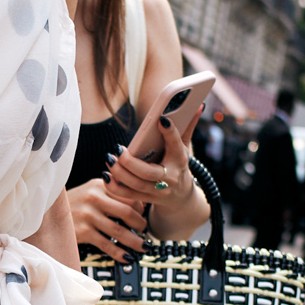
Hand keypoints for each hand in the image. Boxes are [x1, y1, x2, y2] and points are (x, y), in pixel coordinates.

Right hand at [67, 174, 147, 258]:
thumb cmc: (73, 205)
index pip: (128, 195)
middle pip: (127, 212)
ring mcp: (88, 215)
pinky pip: (106, 244)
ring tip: (142, 247)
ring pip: (119, 230)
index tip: (143, 217)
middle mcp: (94, 197)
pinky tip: (127, 257)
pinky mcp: (82, 231)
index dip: (140, 208)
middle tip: (144, 232)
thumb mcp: (91, 191)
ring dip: (134, 241)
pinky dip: (119, 252)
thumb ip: (111, 193)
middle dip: (140, 225)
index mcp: (99, 185)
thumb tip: (140, 204)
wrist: (46, 213)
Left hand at [107, 118, 209, 239]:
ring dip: (120, 173)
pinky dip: (114, 187)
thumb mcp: (183, 146)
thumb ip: (188, 126)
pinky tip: (106, 175)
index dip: (170, 133)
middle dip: (131, 162)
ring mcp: (158, 191)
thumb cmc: (178, 163)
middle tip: (118, 149)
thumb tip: (199, 105)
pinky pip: (128, 195)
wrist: (180, 195)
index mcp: (180, 159)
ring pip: (136, 184)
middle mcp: (170, 177)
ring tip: (109, 158)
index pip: (176, 145)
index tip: (161, 120)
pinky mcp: (146, 199)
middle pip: (149, 172)